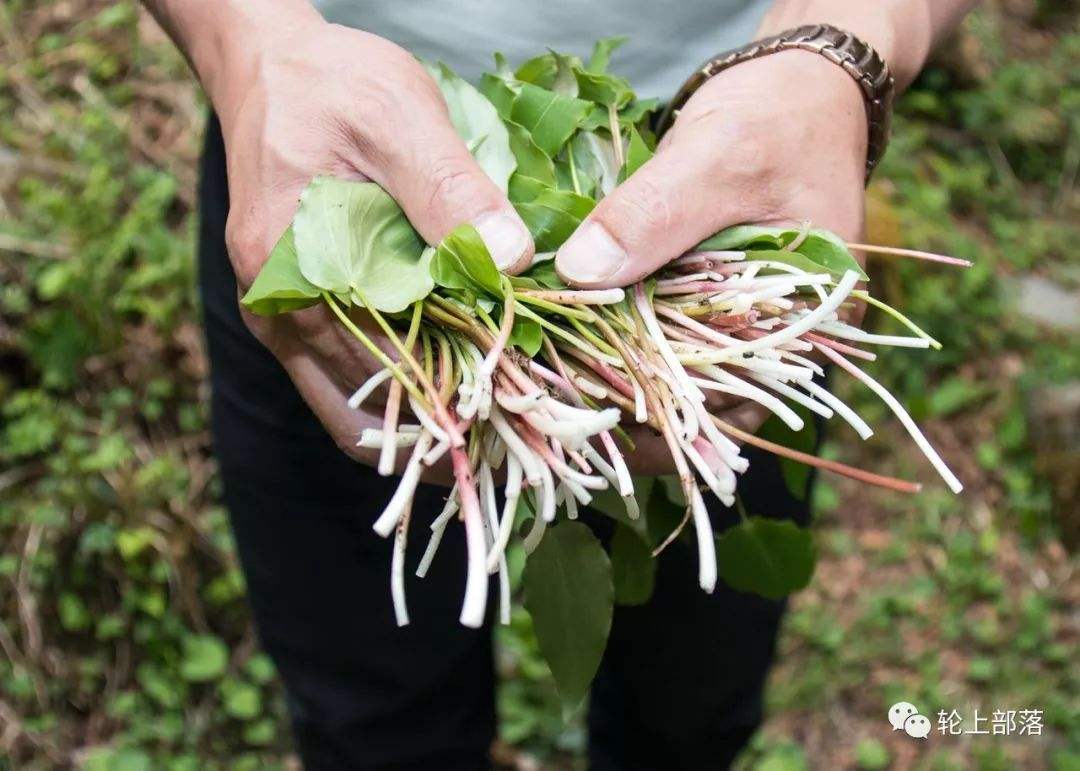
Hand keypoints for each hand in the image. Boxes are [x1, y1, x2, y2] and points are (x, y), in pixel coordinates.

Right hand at [203, 15, 534, 460]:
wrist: (268, 69)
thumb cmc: (332, 87)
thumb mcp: (397, 117)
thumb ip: (448, 190)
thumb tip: (511, 259)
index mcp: (297, 274)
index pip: (391, 372)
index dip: (462, 403)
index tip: (527, 418)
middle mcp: (279, 315)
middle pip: (369, 412)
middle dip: (447, 435)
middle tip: (522, 446)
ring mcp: (283, 322)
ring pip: (355, 412)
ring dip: (423, 428)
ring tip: (497, 439)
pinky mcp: (297, 315)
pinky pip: (345, 384)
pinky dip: (399, 401)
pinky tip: (453, 400)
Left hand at [555, 51, 867, 440]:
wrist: (794, 87)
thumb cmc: (777, 117)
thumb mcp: (717, 159)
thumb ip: (656, 215)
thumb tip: (580, 272)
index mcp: (808, 324)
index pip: (731, 404)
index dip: (659, 419)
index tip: (586, 415)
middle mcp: (779, 338)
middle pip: (698, 400)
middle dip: (628, 407)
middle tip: (551, 405)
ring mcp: (742, 319)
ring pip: (674, 372)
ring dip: (616, 376)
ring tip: (549, 381)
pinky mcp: (708, 296)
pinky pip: (662, 333)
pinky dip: (620, 336)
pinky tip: (570, 338)